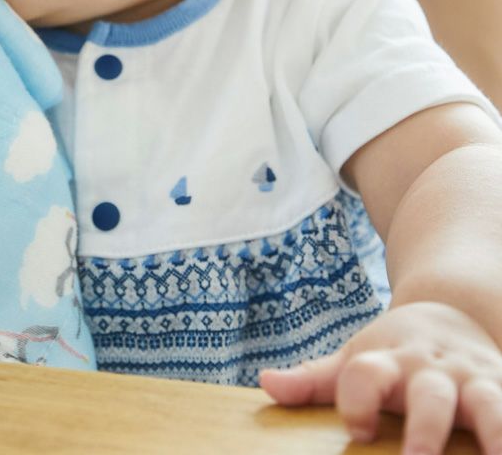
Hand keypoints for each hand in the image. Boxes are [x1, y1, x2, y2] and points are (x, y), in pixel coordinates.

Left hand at [260, 302, 501, 453]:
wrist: (451, 312)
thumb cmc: (393, 354)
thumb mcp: (354, 360)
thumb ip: (313, 380)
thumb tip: (266, 384)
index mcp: (387, 362)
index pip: (366, 374)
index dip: (359, 399)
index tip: (357, 430)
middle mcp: (431, 370)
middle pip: (429, 394)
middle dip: (425, 428)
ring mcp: (474, 381)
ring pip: (489, 403)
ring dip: (494, 431)